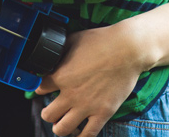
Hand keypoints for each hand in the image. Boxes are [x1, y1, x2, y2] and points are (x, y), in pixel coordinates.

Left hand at [35, 21, 150, 136]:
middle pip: (48, 115)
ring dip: (59, 127)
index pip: (39, 89)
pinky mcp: (103, 113)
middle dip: (47, 113)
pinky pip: (88, 134)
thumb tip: (50, 55)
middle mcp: (71, 94)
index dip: (40, 89)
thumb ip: (59, 52)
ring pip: (62, 129)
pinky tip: (79, 133)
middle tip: (51, 109)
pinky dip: (81, 136)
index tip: (44, 89)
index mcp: (61, 75)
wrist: (128, 49)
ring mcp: (87, 106)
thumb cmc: (101, 41)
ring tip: (61, 123)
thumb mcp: (73, 40)